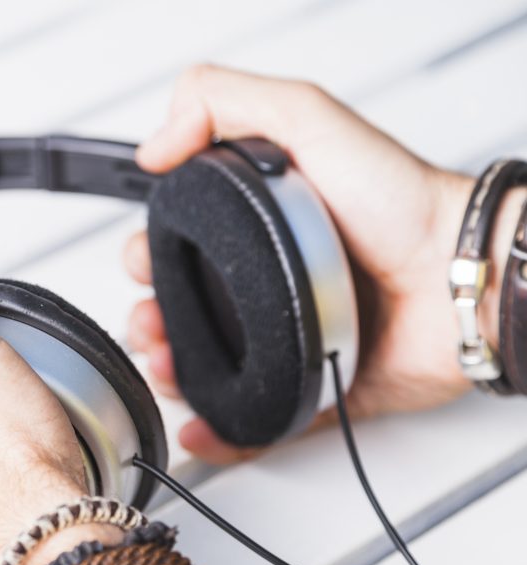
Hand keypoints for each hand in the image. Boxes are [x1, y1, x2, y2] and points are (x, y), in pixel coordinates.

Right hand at [125, 64, 480, 462]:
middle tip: (150, 322)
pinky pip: (253, 420)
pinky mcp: (311, 389)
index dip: (146, 254)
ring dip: (169, 374)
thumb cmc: (399, 202)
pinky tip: (197, 422)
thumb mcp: (306, 119)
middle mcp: (266, 282)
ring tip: (167, 369)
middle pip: (181, 309)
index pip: (178, 245)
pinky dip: (217, 429)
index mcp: (256, 226)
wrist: (455, 275)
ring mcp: (286, 337)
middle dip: (148, 320)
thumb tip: (154, 145)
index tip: (140, 261)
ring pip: (205, 367)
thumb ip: (224, 104)